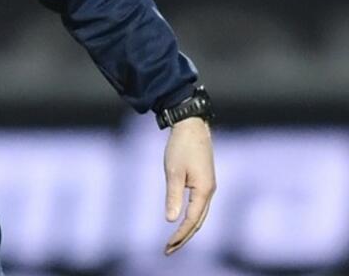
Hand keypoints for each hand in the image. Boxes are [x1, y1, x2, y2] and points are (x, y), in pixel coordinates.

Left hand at [163, 117, 215, 254]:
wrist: (192, 127)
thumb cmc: (181, 147)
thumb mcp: (173, 171)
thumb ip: (173, 196)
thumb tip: (170, 219)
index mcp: (204, 190)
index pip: (192, 220)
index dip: (180, 235)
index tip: (168, 246)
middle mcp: (210, 191)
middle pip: (198, 222)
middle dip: (184, 238)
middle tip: (168, 251)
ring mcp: (208, 187)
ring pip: (200, 215)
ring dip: (187, 230)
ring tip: (174, 242)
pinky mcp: (205, 182)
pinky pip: (199, 207)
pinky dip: (191, 218)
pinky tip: (182, 223)